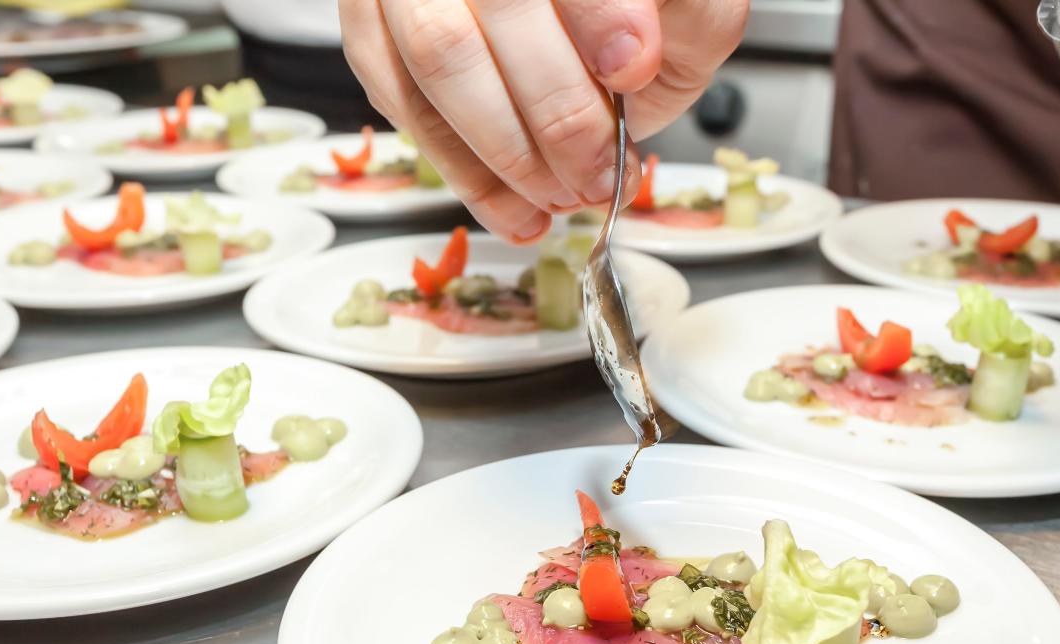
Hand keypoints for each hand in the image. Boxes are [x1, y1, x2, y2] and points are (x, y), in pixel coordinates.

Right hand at [339, 0, 747, 241]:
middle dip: (556, 110)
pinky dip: (461, 169)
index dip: (599, 11)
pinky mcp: (370, 18)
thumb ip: (690, 18)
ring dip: (505, 152)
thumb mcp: (687, 8)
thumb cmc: (622, 12)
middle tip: (597, 170)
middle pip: (501, 2)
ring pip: (437, 55)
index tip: (632, 69)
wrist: (551, 18)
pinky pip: (398, 97)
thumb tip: (631, 61)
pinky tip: (514, 206)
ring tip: (558, 197)